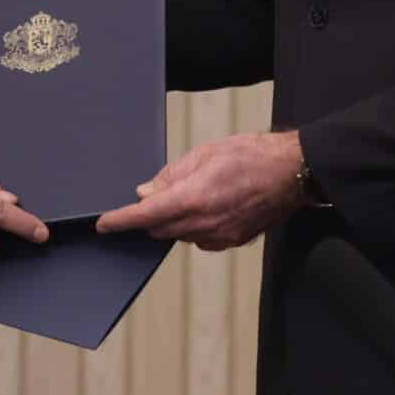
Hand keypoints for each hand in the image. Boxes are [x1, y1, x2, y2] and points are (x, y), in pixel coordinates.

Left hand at [95, 130, 304, 250]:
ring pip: (180, 234)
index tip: (103, 224)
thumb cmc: (251, 155)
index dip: (120, 220)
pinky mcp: (232, 241)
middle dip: (149, 216)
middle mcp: (204, 223)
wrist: (291, 171)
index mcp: (193, 198)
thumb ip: (171, 176)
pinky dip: (194, 227)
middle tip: (156, 195)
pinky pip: (201, 239)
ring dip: (174, 220)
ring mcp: (220, 236)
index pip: (145, 215)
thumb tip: (146, 192)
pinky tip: (208, 207)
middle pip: (159, 228)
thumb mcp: (204, 153)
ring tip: (193, 193)